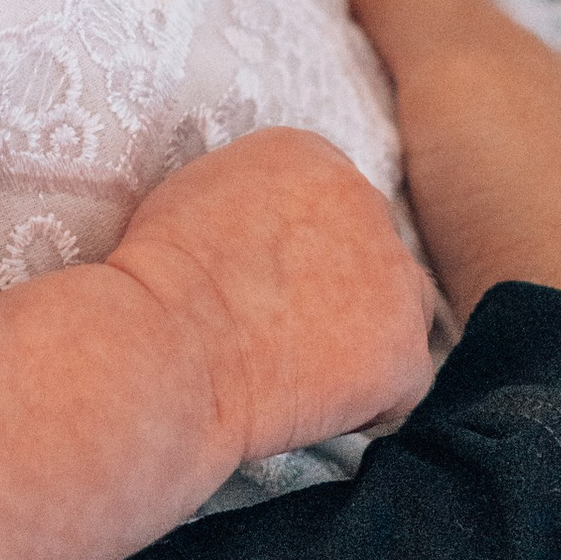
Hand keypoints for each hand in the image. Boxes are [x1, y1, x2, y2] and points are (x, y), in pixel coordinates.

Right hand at [109, 125, 434, 468]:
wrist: (168, 344)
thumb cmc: (157, 277)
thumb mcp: (199, 192)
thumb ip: (256, 201)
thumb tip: (268, 236)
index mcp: (311, 157)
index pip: (333, 202)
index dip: (304, 252)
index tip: (268, 285)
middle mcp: (366, 200)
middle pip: (372, 248)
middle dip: (340, 288)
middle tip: (284, 331)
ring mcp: (393, 277)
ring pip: (401, 308)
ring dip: (366, 336)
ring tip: (302, 369)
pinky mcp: (404, 352)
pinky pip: (403, 381)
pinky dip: (368, 400)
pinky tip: (313, 402)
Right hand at [318, 0, 560, 327]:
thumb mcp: (465, 68)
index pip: (524, 80)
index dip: (432, 88)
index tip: (360, 117)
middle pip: (524, 179)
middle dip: (453, 194)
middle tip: (361, 211)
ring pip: (528, 274)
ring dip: (463, 282)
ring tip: (378, 299)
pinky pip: (531, 357)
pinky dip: (477, 357)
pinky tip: (417, 373)